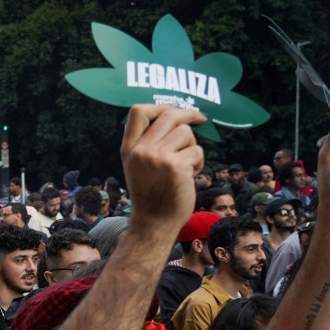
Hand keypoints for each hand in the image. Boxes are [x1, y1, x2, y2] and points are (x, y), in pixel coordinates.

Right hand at [119, 105, 206, 234]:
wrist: (154, 223)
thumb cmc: (152, 194)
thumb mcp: (137, 165)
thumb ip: (147, 143)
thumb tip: (173, 116)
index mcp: (129, 149)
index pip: (138, 112)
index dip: (159, 106)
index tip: (174, 111)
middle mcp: (140, 150)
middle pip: (168, 115)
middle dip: (188, 115)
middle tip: (200, 119)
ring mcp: (157, 158)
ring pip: (186, 133)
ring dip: (192, 147)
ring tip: (186, 165)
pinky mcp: (176, 167)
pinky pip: (197, 151)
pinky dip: (198, 163)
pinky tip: (188, 177)